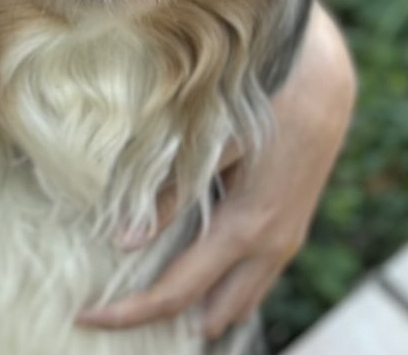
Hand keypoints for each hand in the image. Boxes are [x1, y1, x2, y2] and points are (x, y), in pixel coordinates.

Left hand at [77, 1, 355, 338]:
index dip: (130, 311)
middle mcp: (269, 248)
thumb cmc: (261, 107)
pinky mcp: (292, 228)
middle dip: (167, 322)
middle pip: (213, 315)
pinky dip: (227, 290)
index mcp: (243, 228)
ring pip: (241, 303)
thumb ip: (170, 194)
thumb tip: (124, 240)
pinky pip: (257, 280)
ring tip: (156, 302)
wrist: (321, 88)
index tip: (89, 315)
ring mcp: (286, 241)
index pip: (177, 293)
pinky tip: (204, 273)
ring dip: (202, 311)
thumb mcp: (211, 146)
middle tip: (119, 310)